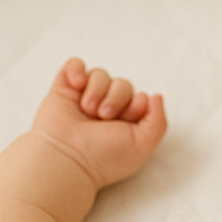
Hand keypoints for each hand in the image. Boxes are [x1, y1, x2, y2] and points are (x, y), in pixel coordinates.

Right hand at [30, 57, 166, 189]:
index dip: (137, 103)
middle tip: (104, 116)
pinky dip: (77, 70)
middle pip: (122, 84)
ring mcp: (84, 99)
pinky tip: (76, 85)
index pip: (139, 98)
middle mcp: (106, 110)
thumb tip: (156, 96)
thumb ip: (158, 121)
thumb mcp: (142, 145)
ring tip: (87, 109)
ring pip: (100, 74)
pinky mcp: (64, 90)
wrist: (68, 157)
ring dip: (97, 89)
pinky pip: (75, 65)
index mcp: (125, 124)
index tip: (128, 117)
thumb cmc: (104, 157)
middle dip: (116, 98)